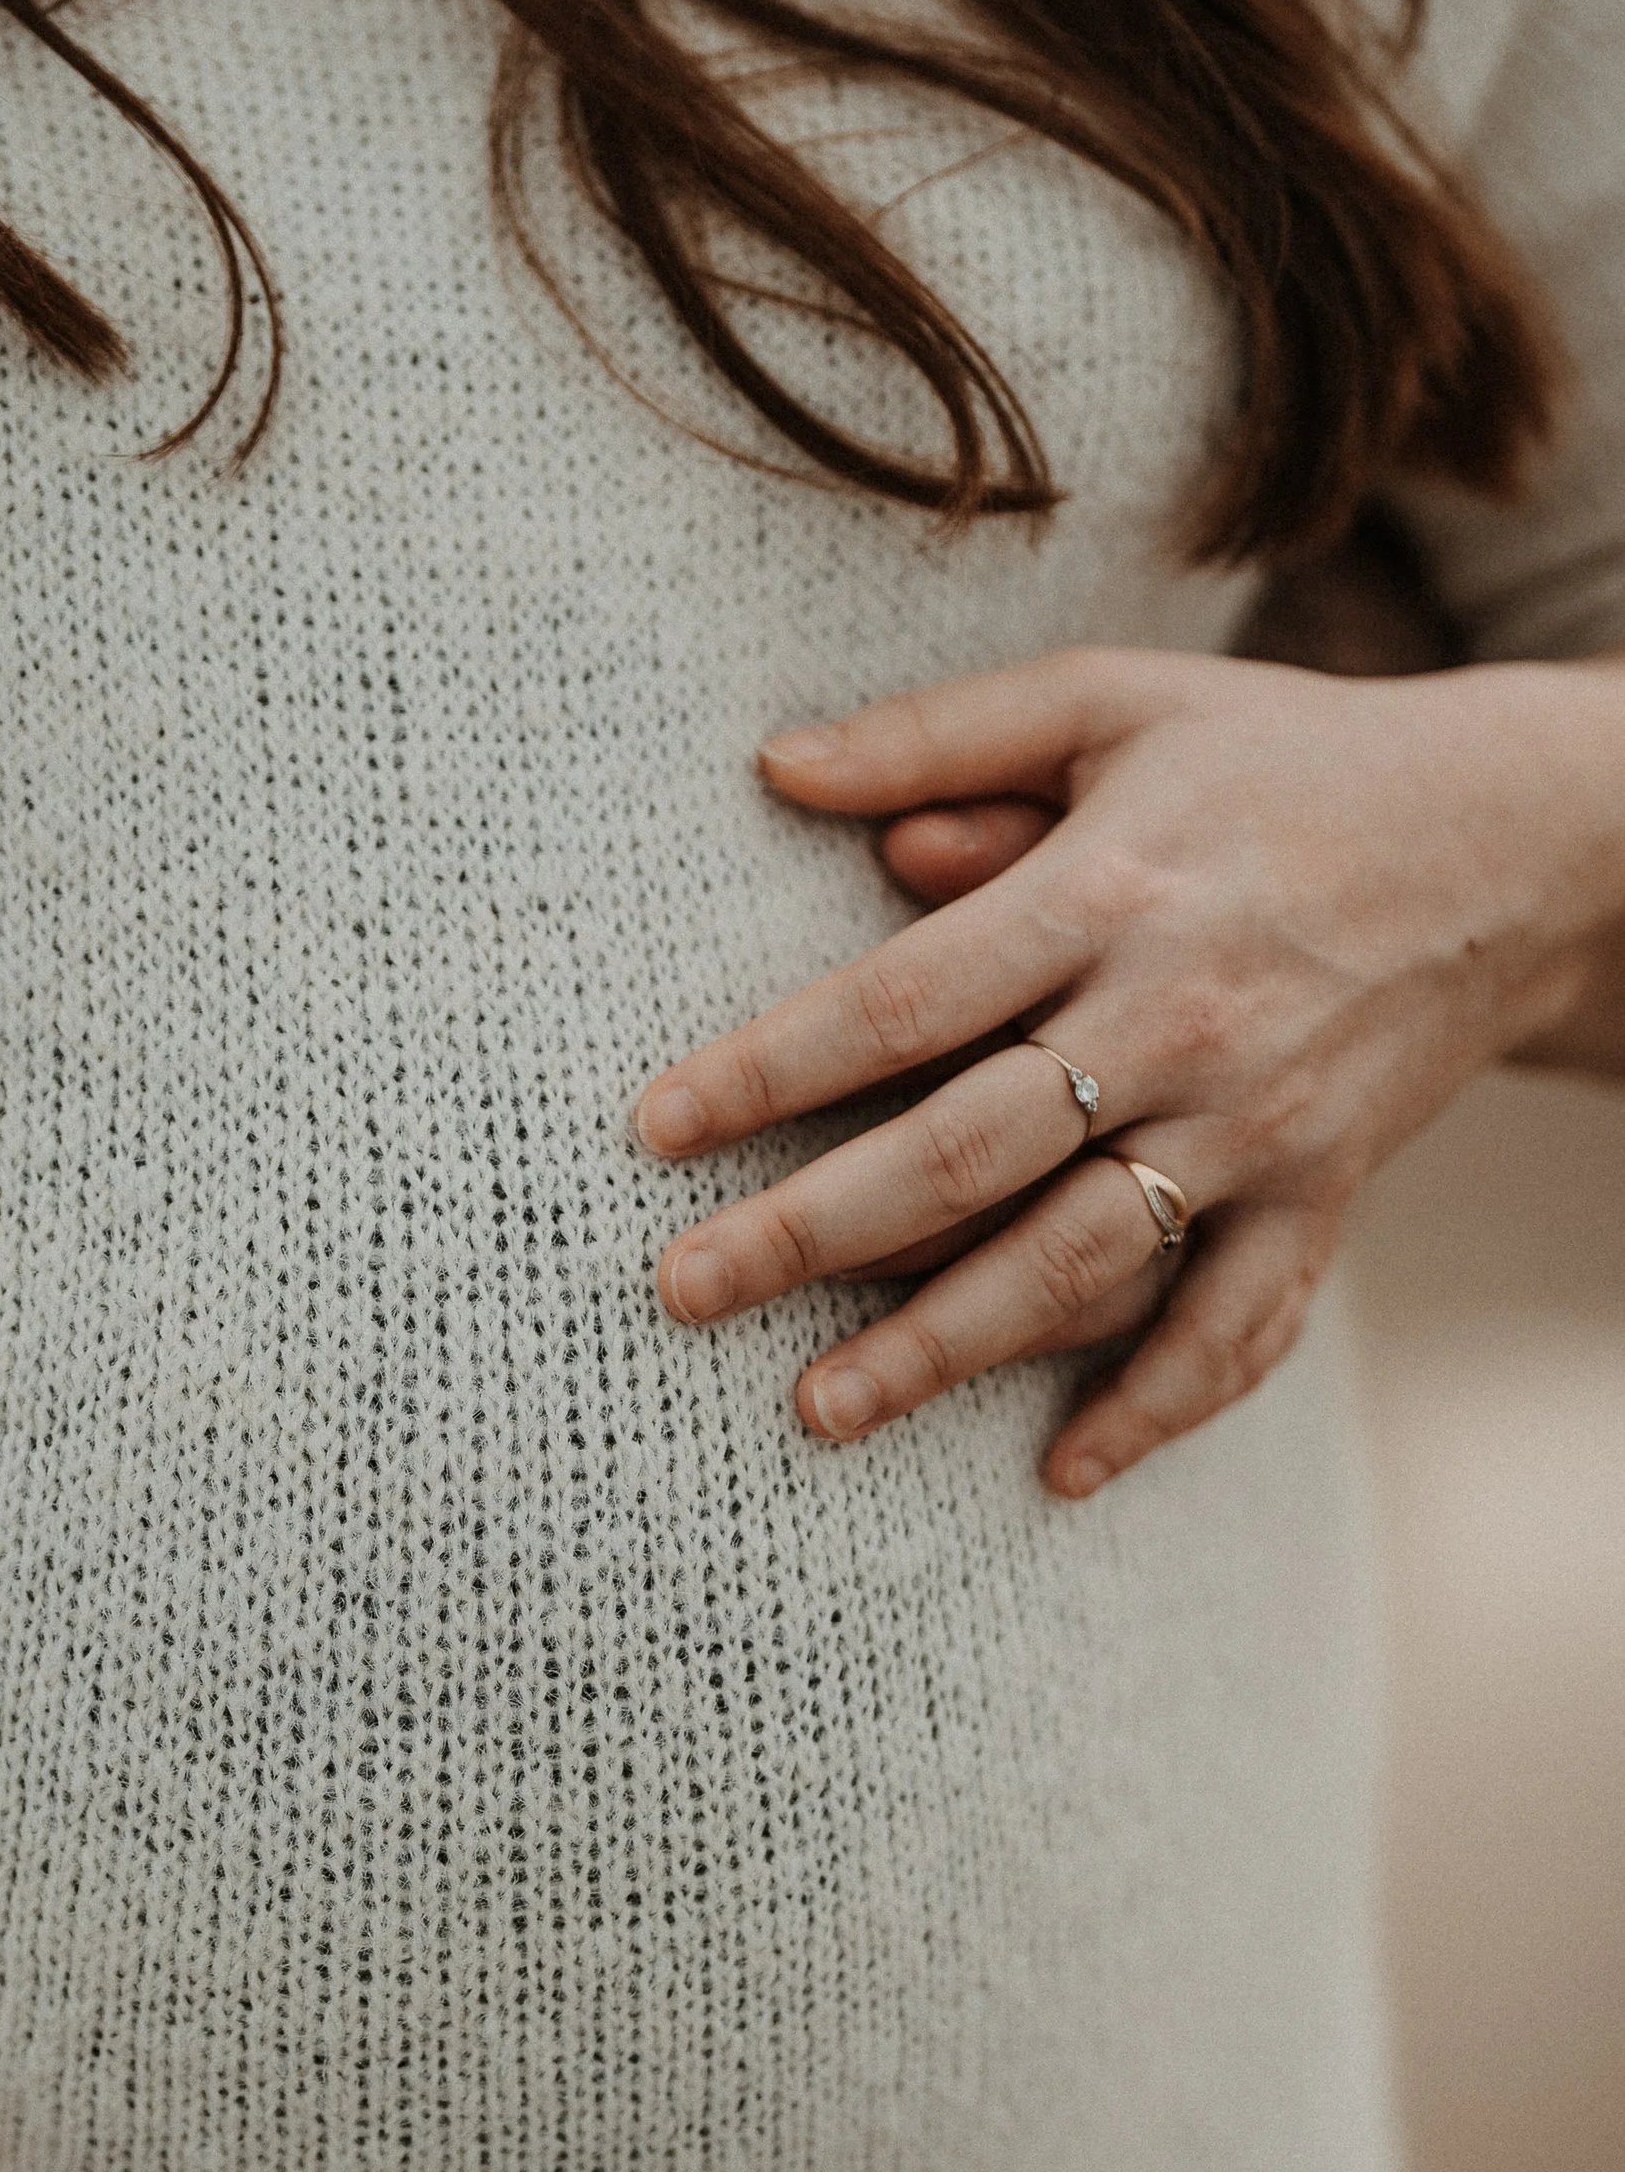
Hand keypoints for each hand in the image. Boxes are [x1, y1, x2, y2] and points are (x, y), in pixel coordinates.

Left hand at [633, 646, 1624, 1493]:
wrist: (1516, 836)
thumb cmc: (1280, 756)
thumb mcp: (1112, 700)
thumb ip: (940, 735)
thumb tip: (774, 769)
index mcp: (1108, 892)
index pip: (902, 1000)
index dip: (770, 1070)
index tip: (656, 1128)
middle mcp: (1176, 1021)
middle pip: (964, 1150)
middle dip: (811, 1230)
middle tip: (681, 1290)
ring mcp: (1255, 1124)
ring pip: (1077, 1261)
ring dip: (941, 1347)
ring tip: (816, 1410)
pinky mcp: (1322, 1193)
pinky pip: (1239, 1325)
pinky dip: (1158, 1407)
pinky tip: (1061, 1471)